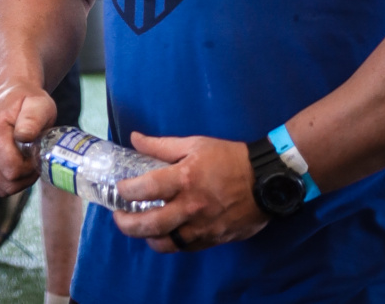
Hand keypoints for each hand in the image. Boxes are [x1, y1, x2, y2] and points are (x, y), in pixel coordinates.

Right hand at [0, 81, 54, 195]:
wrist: (8, 93)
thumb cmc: (27, 100)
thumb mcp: (39, 105)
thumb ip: (33, 120)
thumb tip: (23, 137)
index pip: (13, 171)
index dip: (30, 168)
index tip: (36, 154)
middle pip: (6, 184)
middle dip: (25, 177)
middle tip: (32, 159)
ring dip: (16, 181)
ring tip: (23, 161)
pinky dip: (3, 183)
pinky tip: (12, 167)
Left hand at [111, 132, 267, 252]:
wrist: (266, 181)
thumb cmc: (228, 158)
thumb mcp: (194, 144)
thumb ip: (161, 145)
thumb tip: (134, 138)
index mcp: (184, 179)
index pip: (145, 189)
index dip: (126, 190)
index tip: (119, 188)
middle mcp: (191, 206)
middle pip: (150, 224)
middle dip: (127, 224)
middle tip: (118, 218)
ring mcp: (203, 226)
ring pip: (167, 243)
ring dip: (148, 238)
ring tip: (140, 229)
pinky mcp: (215, 238)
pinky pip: (186, 247)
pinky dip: (171, 243)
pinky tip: (165, 234)